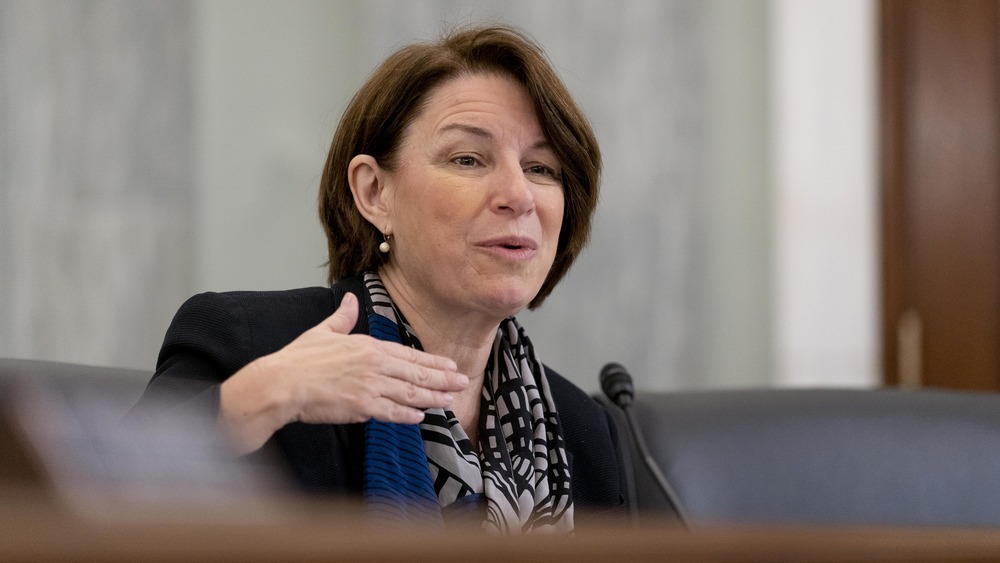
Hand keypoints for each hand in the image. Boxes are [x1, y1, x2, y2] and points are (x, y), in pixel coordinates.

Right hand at [218, 292, 467, 453]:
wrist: (281, 383)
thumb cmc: (298, 359)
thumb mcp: (323, 331)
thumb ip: (342, 317)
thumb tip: (348, 300)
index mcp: (368, 346)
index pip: (408, 354)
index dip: (432, 361)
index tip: (450, 365)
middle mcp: (374, 365)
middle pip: (416, 373)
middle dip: (442, 379)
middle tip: (462, 382)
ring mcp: (369, 387)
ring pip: (409, 393)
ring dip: (432, 397)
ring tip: (449, 400)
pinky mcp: (361, 408)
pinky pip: (391, 412)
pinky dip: (408, 415)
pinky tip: (421, 416)